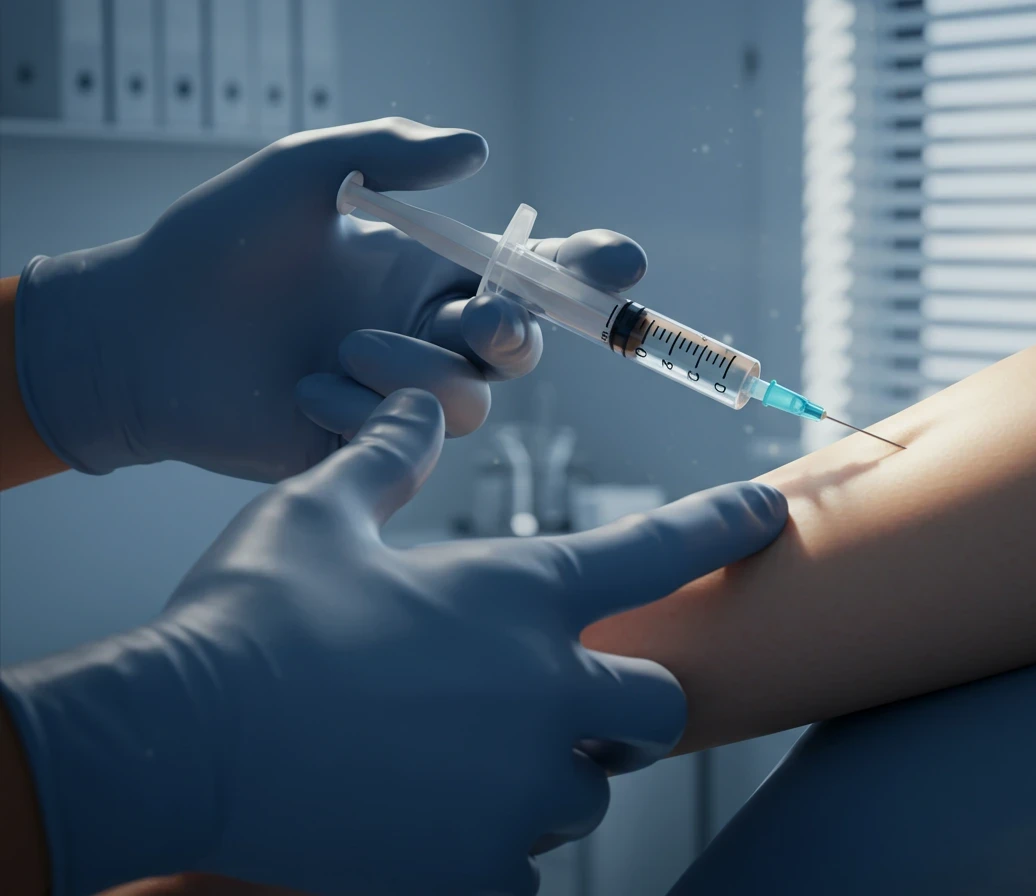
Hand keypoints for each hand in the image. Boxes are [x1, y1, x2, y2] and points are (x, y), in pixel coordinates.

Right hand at [0, 389, 787, 895]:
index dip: (726, 524)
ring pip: (583, 795)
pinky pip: (522, 870)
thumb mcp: (319, 512)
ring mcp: (517, 789)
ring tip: (462, 763)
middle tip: (568, 702)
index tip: (770, 513)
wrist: (182, 739)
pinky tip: (430, 823)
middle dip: (629, 705)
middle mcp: (544, 691)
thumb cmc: (251, 616)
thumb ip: (388, 459)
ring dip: (546, 779)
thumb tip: (419, 405)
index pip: (658, 548)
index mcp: (517, 594)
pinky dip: (491, 849)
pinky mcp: (476, 867)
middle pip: (657, 708)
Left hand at [14, 117, 645, 480]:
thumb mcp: (301, 173)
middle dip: (518, 333)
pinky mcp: (367, 448)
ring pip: (473, 402)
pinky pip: (407, 441)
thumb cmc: (216, 246)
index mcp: (425, 269)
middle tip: (480, 318)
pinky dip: (361, 412)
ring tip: (341, 349)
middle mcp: (426, 333)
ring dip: (420, 373)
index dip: (584, 271)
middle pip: (522, 349)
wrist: (140, 333)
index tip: (621, 261)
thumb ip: (388, 155)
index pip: (527, 274)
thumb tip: (478, 150)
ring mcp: (398, 395)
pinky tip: (301, 390)